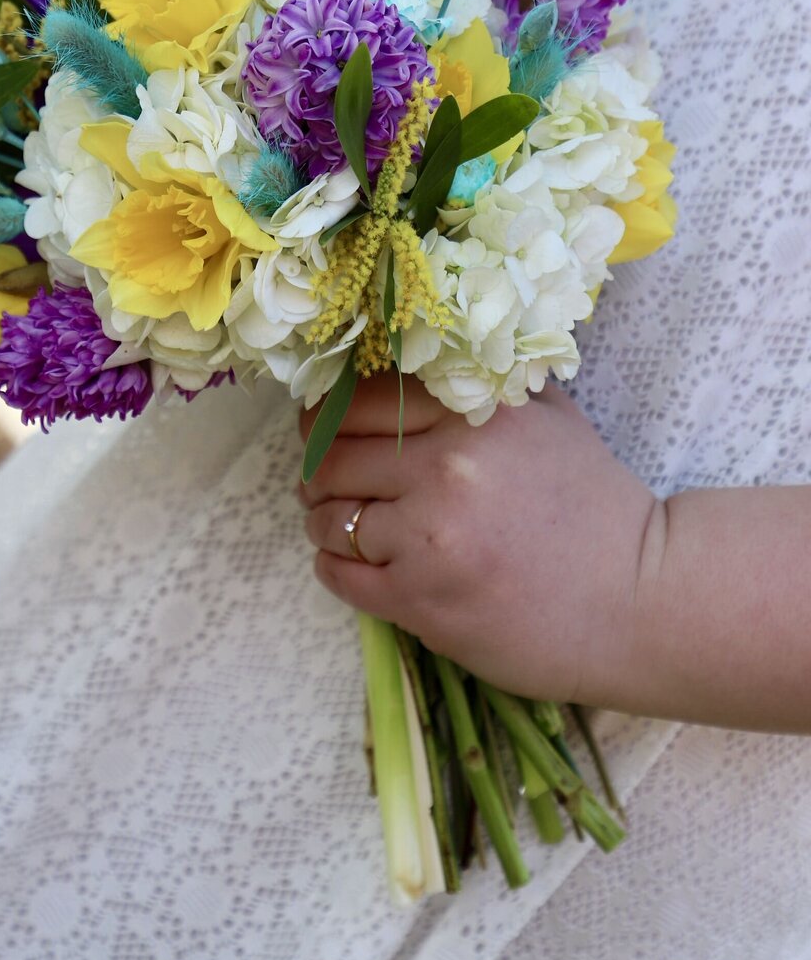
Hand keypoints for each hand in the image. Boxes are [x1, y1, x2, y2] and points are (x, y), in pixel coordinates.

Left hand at [299, 374, 659, 705]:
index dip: (326, 413)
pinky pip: (341, 577)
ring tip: (341, 523)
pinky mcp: (423, 600)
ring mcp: (430, 537)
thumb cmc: (592, 504)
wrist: (641, 600)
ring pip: (328, 518)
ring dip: (323, 521)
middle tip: (325, 478)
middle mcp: (445, 467)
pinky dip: (334, 568)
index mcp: (471, 413)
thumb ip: (476, 382)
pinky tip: (355, 563)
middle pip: (329, 457)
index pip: (355, 399)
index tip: (323, 424)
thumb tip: (398, 359)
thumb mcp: (544, 416)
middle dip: (317, 468)